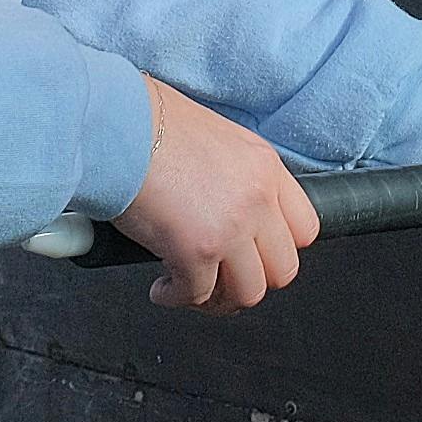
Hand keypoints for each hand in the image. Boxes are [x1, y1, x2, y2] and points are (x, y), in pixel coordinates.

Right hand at [119, 76, 316, 312]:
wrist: (116, 122)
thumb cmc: (149, 122)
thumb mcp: (216, 138)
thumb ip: (234, 175)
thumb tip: (224, 206)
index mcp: (265, 167)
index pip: (305, 228)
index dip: (277, 250)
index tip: (254, 255)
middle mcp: (257, 199)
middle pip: (283, 269)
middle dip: (251, 281)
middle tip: (224, 279)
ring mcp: (231, 228)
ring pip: (248, 293)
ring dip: (218, 299)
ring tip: (194, 290)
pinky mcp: (196, 251)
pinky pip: (197, 295)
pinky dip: (177, 298)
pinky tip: (163, 288)